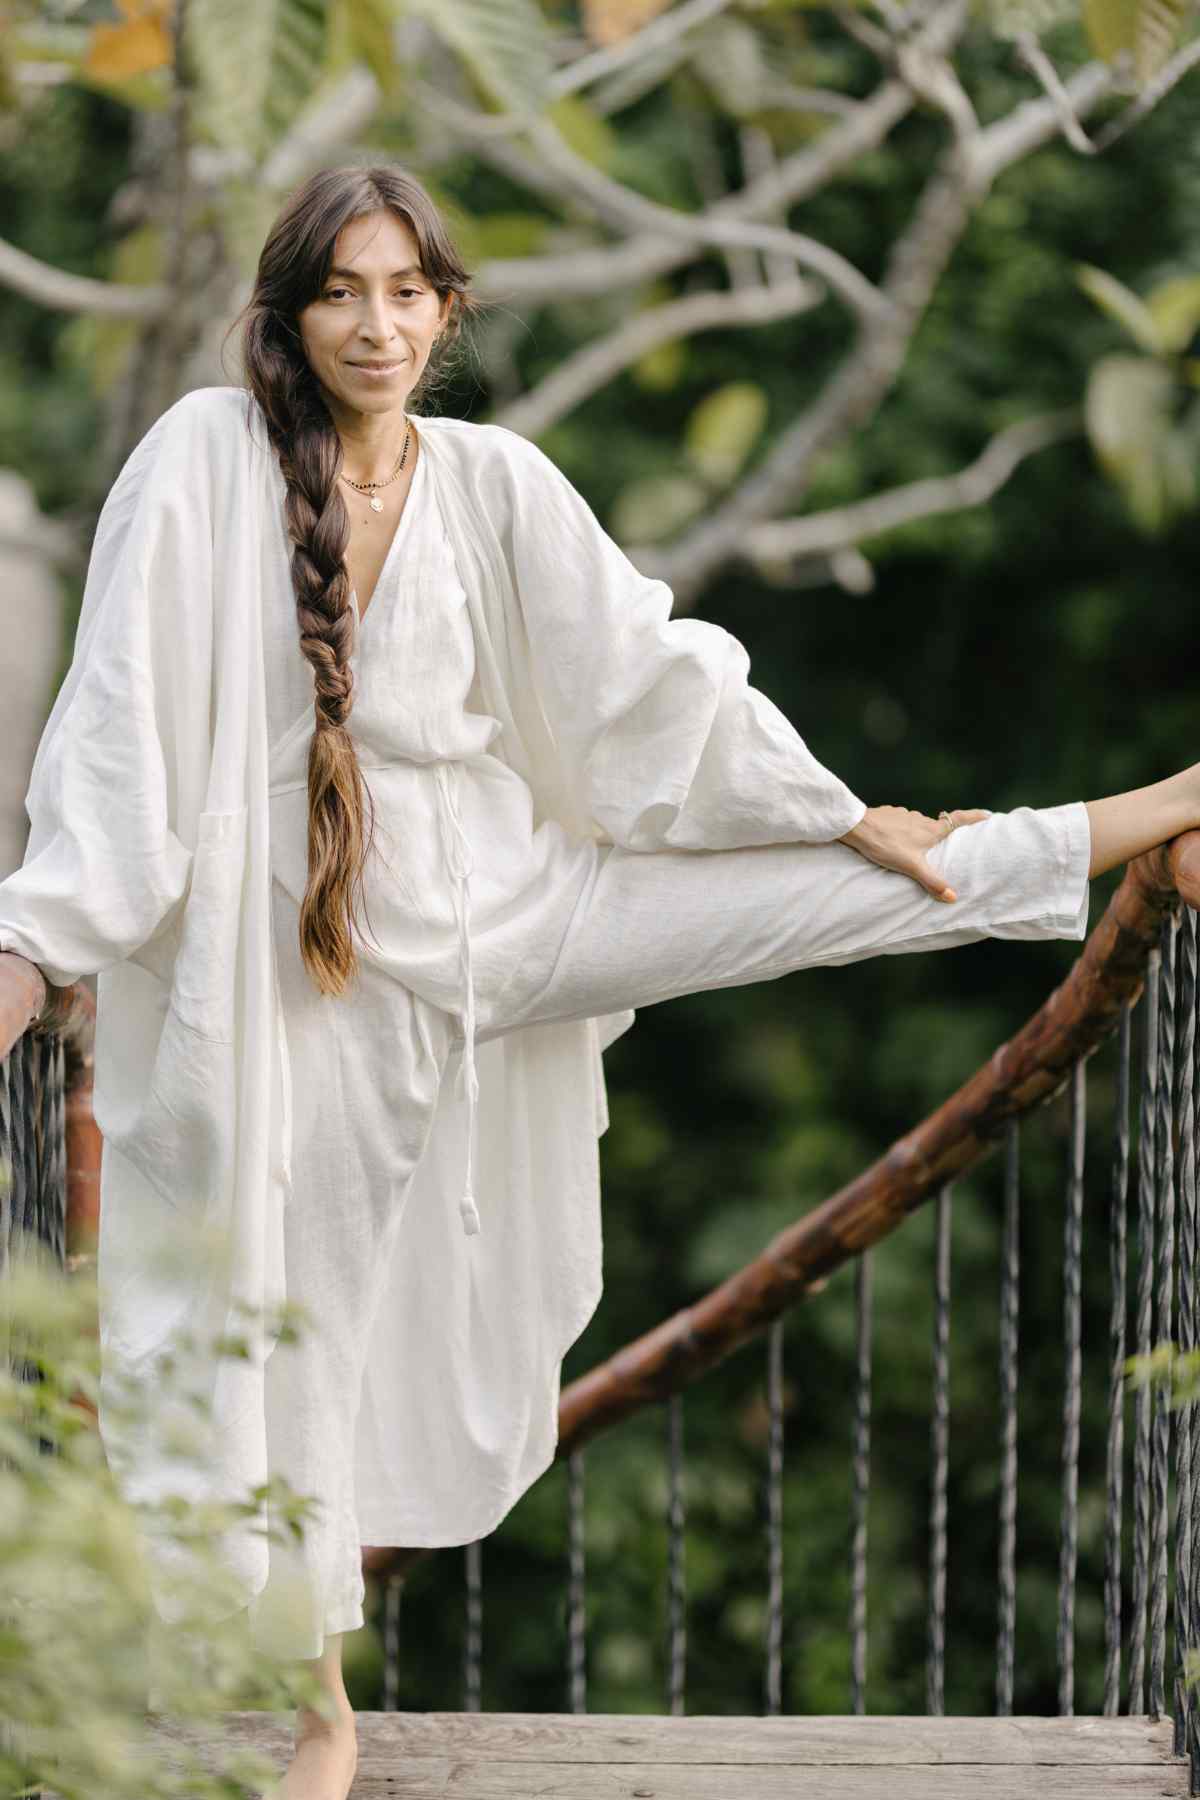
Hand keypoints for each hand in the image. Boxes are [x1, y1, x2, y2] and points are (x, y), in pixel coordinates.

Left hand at [838, 805, 991, 901]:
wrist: (856, 826)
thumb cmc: (885, 845)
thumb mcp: (911, 867)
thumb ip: (932, 882)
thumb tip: (953, 897)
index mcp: (930, 830)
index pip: (958, 820)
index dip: (974, 817)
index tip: (988, 815)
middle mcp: (920, 819)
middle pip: (938, 825)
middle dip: (944, 834)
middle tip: (947, 845)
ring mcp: (904, 815)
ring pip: (918, 825)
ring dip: (919, 835)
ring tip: (914, 850)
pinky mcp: (890, 815)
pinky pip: (902, 823)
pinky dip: (903, 832)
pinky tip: (894, 842)